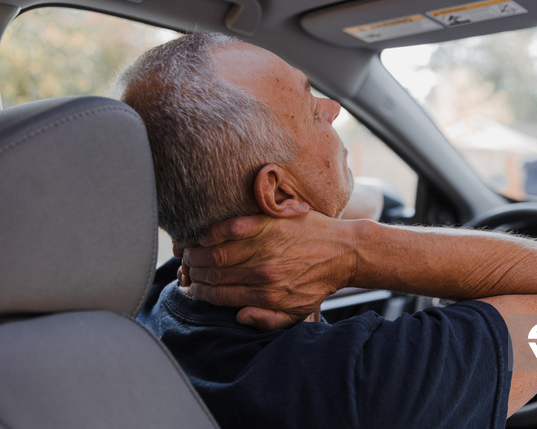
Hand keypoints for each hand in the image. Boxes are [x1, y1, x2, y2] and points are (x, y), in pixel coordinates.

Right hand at [181, 212, 355, 330]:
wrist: (344, 252)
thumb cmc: (319, 282)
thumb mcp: (297, 312)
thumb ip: (267, 319)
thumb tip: (238, 317)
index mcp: (266, 295)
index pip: (219, 295)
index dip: (199, 293)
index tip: (191, 288)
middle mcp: (262, 271)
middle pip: (213, 273)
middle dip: (193, 273)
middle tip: (186, 270)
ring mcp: (265, 246)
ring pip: (216, 251)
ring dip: (195, 253)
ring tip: (188, 254)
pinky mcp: (269, 223)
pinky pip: (231, 227)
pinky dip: (211, 231)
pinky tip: (201, 235)